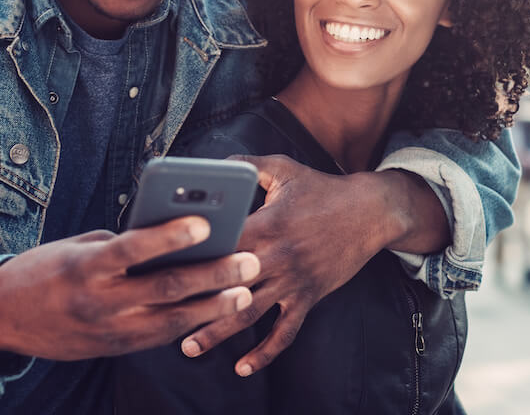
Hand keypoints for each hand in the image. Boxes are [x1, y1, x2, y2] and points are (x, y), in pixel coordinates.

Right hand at [0, 216, 259, 360]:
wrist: (3, 317)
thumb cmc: (46, 268)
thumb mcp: (79, 246)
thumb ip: (122, 244)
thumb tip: (171, 239)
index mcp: (86, 265)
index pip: (133, 248)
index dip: (170, 236)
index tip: (205, 222)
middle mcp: (99, 300)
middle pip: (165, 288)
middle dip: (212, 275)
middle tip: (249, 262)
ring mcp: (109, 330)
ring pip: (171, 320)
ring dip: (212, 307)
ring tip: (245, 292)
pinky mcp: (114, 349)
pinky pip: (159, 336)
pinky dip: (190, 324)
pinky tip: (216, 312)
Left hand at [180, 155, 445, 375]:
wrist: (370, 211)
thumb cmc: (322, 188)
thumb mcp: (284, 168)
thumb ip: (247, 163)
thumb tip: (215, 163)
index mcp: (266, 224)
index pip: (221, 245)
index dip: (192, 256)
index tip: (162, 267)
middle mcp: (277, 257)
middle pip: (227, 285)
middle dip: (194, 301)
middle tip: (159, 314)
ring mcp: (293, 281)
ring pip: (249, 313)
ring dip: (218, 333)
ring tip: (189, 347)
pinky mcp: (308, 297)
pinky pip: (285, 331)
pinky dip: (265, 352)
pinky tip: (244, 368)